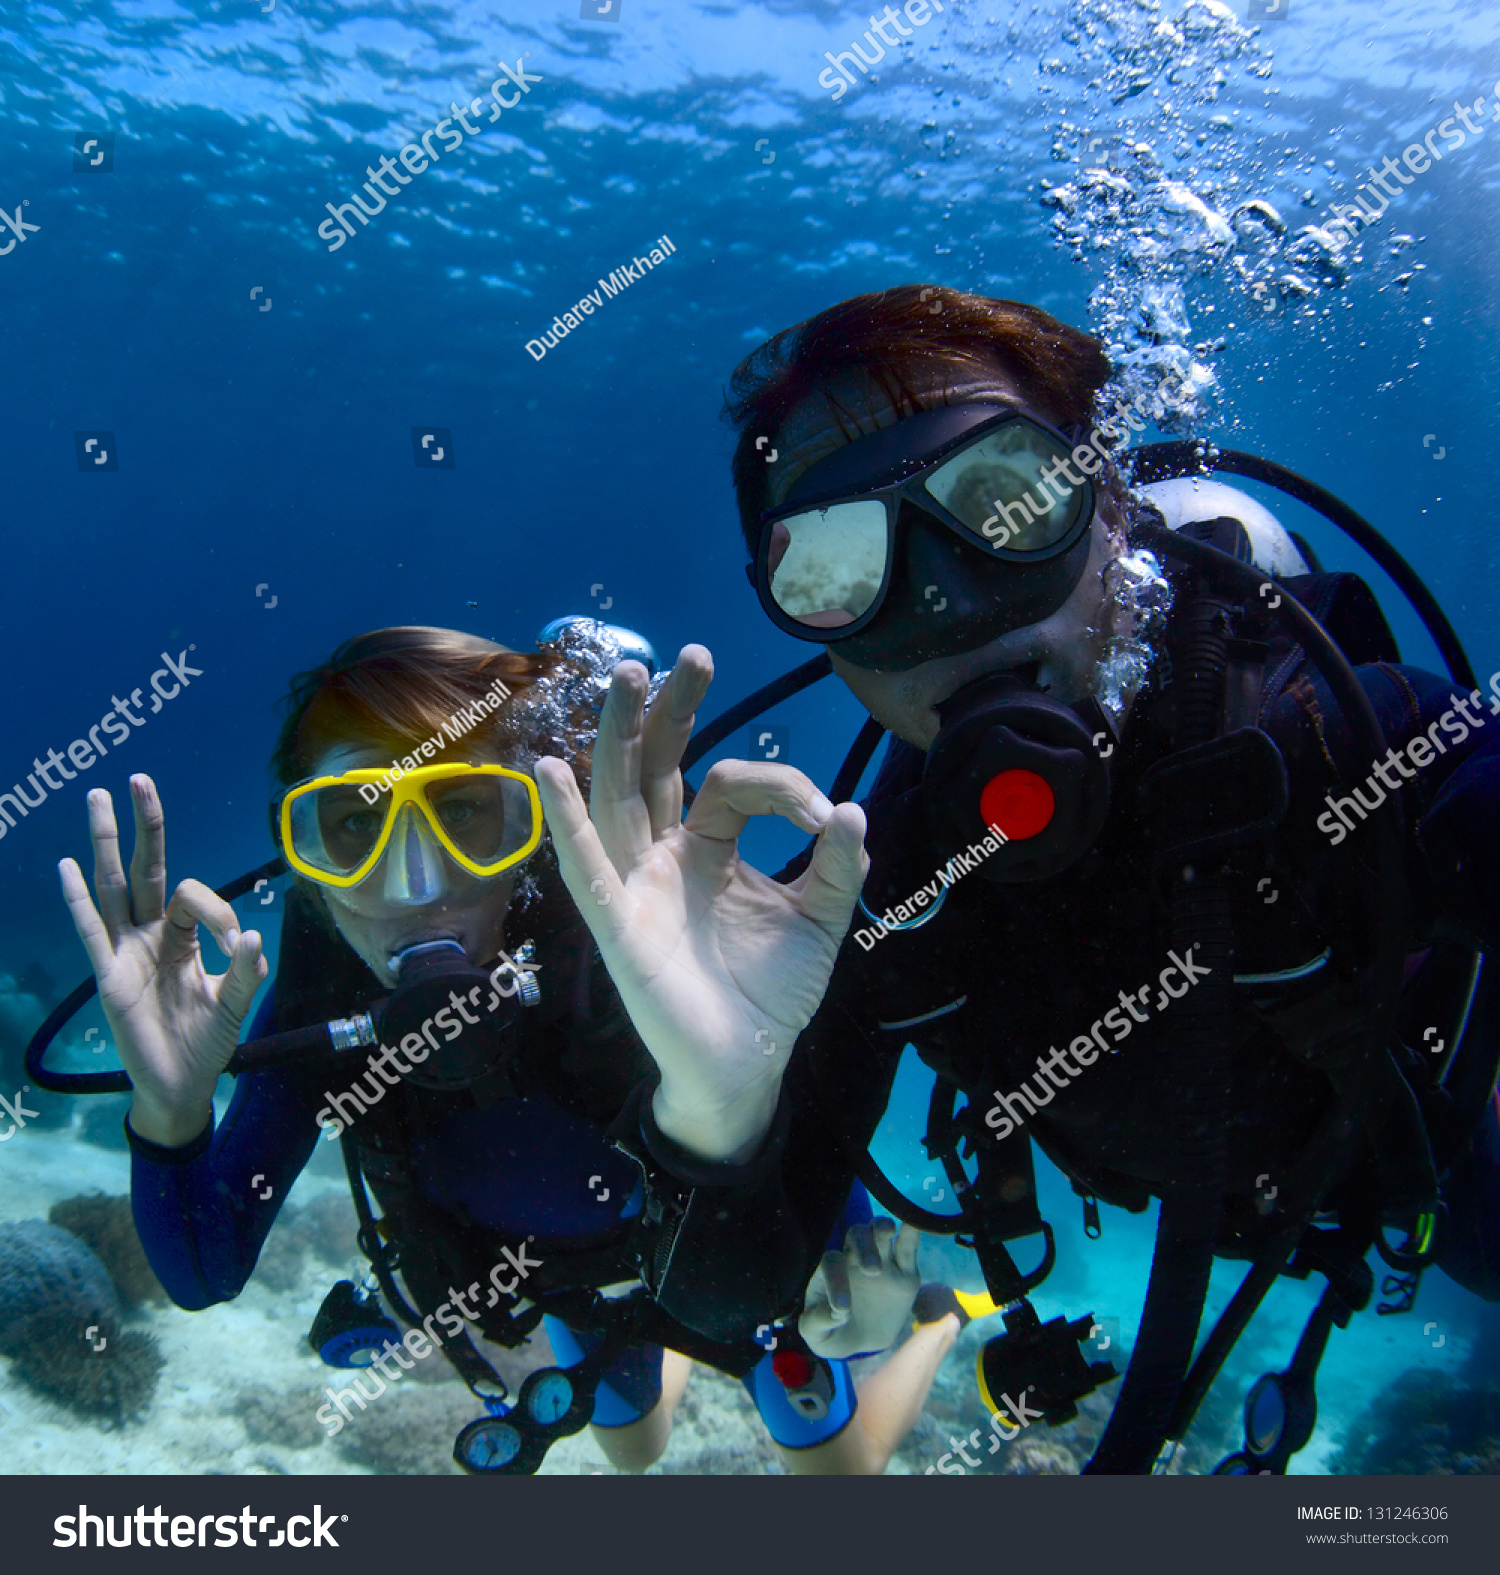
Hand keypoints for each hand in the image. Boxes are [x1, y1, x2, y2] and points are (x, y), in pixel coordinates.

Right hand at [57, 775, 267, 1146]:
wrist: (182, 1085)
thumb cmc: (207, 1042)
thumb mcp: (235, 1005)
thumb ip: (245, 973)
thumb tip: (249, 936)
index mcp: (183, 936)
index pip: (193, 896)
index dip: (216, 909)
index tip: (234, 943)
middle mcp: (151, 935)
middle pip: (145, 869)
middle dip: (144, 825)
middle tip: (137, 778)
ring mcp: (126, 952)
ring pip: (114, 888)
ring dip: (106, 843)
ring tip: (97, 798)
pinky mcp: (108, 976)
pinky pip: (91, 931)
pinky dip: (79, 900)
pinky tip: (68, 867)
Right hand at [534, 646, 867, 1161]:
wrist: (748, 1065)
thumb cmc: (771, 992)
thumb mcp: (820, 920)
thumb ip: (837, 866)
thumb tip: (851, 809)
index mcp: (706, 847)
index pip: (728, 783)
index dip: (780, 785)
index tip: (825, 815)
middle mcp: (662, 856)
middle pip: (653, 766)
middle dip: (669, 709)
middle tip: (692, 655)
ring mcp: (634, 886)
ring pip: (617, 797)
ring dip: (616, 736)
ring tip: (625, 675)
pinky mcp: (618, 926)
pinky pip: (586, 870)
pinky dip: (566, 823)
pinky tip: (551, 771)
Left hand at [800, 1220, 922, 1359]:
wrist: (860, 1339)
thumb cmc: (832, 1332)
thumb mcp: (817, 1336)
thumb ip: (817, 1323)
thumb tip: (836, 1314)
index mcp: (830, 1270)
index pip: (832, 1262)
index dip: (836, 1281)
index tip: (843, 1310)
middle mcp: (854, 1257)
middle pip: (857, 1235)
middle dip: (865, 1247)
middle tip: (873, 1270)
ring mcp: (881, 1261)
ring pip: (879, 1231)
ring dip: (883, 1226)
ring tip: (888, 1231)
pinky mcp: (905, 1272)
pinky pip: (909, 1247)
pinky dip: (912, 1233)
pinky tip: (916, 1224)